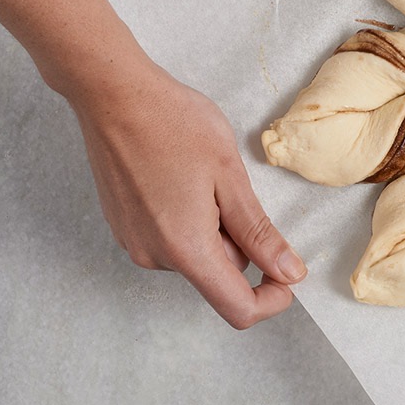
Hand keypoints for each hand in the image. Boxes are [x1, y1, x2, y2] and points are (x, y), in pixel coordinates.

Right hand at [70, 61, 305, 328]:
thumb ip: (260, 233)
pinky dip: (191, 218)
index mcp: (185, 249)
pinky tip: (183, 178)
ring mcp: (134, 243)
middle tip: (233, 187)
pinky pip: (173, 239)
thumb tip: (289, 273)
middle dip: (241, 241)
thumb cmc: (175, 125)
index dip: (272, 298)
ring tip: (203, 176)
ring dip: (215, 226)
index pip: (238, 308)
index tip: (289, 270)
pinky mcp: (125, 228)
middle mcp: (154, 257)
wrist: (115, 96)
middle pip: (220, 273)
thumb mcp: (231, 177)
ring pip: (198, 253)